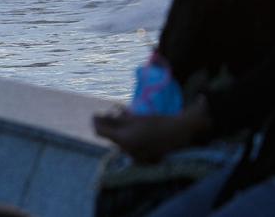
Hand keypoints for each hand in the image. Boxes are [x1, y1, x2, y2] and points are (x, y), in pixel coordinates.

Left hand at [91, 104, 208, 163]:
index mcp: (123, 140)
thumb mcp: (133, 118)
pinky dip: (131, 139)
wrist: (180, 132)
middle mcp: (127, 152)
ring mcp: (135, 158)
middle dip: (111, 125)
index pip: (99, 132)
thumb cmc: (157, 122)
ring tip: (130, 119)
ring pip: (120, 142)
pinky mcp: (143, 160)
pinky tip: (139, 131)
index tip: (97, 114)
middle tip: (116, 113)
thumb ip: (113, 120)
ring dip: (121, 131)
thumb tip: (94, 118)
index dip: (96, 122)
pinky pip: (130, 148)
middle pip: (110, 137)